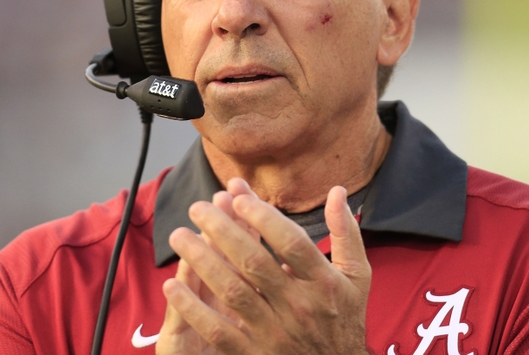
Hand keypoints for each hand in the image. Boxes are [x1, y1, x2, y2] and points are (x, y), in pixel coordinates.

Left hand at [156, 182, 370, 354]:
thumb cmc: (344, 318)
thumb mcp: (357, 277)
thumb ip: (345, 233)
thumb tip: (337, 190)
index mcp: (324, 282)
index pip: (291, 243)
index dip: (264, 218)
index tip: (238, 196)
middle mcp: (299, 306)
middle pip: (255, 262)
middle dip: (222, 230)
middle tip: (197, 207)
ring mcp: (275, 332)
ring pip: (233, 291)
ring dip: (202, 261)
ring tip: (179, 236)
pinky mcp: (254, 354)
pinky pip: (218, 330)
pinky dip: (193, 308)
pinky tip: (172, 286)